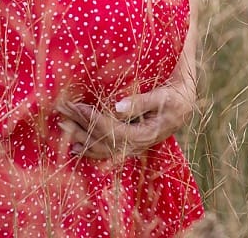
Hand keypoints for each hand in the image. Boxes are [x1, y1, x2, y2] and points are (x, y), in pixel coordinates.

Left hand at [57, 78, 195, 160]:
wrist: (186, 104)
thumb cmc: (177, 96)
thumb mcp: (164, 96)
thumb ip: (142, 102)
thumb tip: (117, 107)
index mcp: (145, 134)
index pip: (111, 129)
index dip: (91, 118)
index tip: (75, 105)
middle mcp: (137, 145)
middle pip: (101, 139)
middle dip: (80, 125)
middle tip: (61, 112)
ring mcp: (133, 147)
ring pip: (101, 147)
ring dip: (80, 136)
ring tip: (63, 125)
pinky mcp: (130, 145)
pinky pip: (106, 151)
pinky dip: (89, 149)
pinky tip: (75, 146)